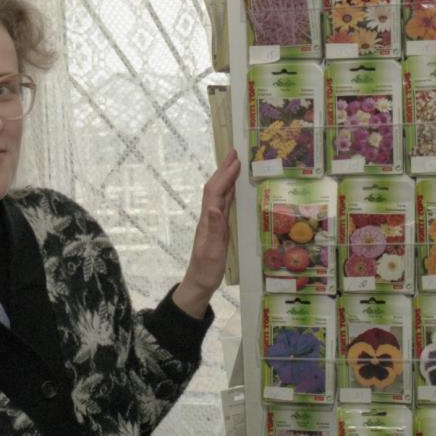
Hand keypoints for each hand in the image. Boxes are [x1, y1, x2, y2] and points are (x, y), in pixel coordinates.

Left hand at [172, 148, 240, 318]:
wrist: (199, 282)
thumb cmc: (206, 269)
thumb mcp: (211, 252)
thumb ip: (214, 230)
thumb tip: (214, 207)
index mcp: (208, 221)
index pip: (215, 192)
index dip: (224, 176)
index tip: (235, 160)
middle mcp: (209, 217)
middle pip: (215, 188)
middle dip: (224, 169)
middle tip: (235, 152)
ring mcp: (213, 222)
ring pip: (219, 194)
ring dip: (226, 177)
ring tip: (236, 163)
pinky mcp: (218, 228)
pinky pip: (224, 204)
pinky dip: (230, 191)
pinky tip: (236, 189)